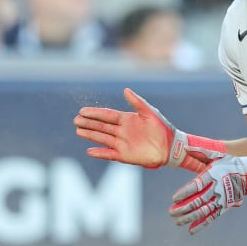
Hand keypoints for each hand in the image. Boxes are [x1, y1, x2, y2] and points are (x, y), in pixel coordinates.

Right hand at [74, 88, 223, 170]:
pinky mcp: (124, 155)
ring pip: (102, 138)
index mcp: (127, 119)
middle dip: (89, 123)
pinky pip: (109, 154)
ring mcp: (122, 143)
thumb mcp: (150, 112)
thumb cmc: (162, 128)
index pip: (107, 115)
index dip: (95, 113)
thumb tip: (125, 89)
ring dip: (90, 135)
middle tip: (76, 120)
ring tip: (78, 131)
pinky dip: (100, 153)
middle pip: (101, 126)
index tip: (82, 111)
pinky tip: (90, 151)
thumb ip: (137, 102)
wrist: (171, 147)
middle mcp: (122, 131)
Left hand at [169, 155, 246, 234]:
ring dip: (189, 218)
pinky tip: (191, 230)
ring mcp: (221, 199)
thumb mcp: (216, 156)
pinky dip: (202, 224)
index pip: (197, 185)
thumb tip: (184, 147)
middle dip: (183, 208)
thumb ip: (199, 153)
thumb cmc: (229, 164)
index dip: (185, 192)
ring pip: (204, 211)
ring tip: (177, 222)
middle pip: (198, 201)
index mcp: (212, 175)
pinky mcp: (224, 207)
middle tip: (171, 212)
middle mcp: (216, 189)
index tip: (174, 198)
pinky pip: (212, 217)